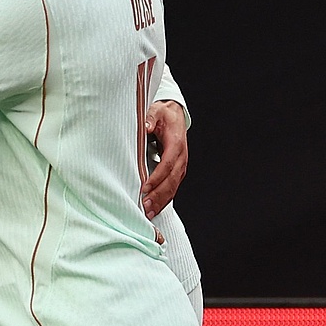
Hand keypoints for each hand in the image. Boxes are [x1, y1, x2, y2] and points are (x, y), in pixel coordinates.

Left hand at [140, 100, 187, 219]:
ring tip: (149, 213)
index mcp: (176, 145)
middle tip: (145, 207)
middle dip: (159, 195)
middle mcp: (181, 158)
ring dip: (161, 201)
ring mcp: (180, 166)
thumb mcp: (156, 111)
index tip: (144, 188)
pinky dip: (164, 199)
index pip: (167, 165)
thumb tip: (146, 126)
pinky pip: (172, 187)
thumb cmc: (163, 114)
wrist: (174, 115)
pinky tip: (155, 208)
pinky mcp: (177, 170)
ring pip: (173, 187)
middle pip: (171, 180)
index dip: (156, 178)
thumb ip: (150, 119)